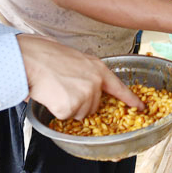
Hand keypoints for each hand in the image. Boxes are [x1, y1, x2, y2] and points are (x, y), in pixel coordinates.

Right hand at [16, 34, 142, 119]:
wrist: (30, 58)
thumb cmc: (46, 56)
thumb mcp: (75, 59)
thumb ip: (85, 72)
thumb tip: (83, 85)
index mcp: (98, 69)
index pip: (119, 87)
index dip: (130, 99)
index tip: (141, 107)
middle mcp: (95, 83)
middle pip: (93, 106)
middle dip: (80, 102)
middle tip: (63, 88)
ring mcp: (85, 96)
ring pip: (79, 114)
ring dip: (68, 107)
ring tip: (56, 90)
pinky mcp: (72, 107)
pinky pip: (66, 116)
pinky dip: (57, 110)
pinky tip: (51, 96)